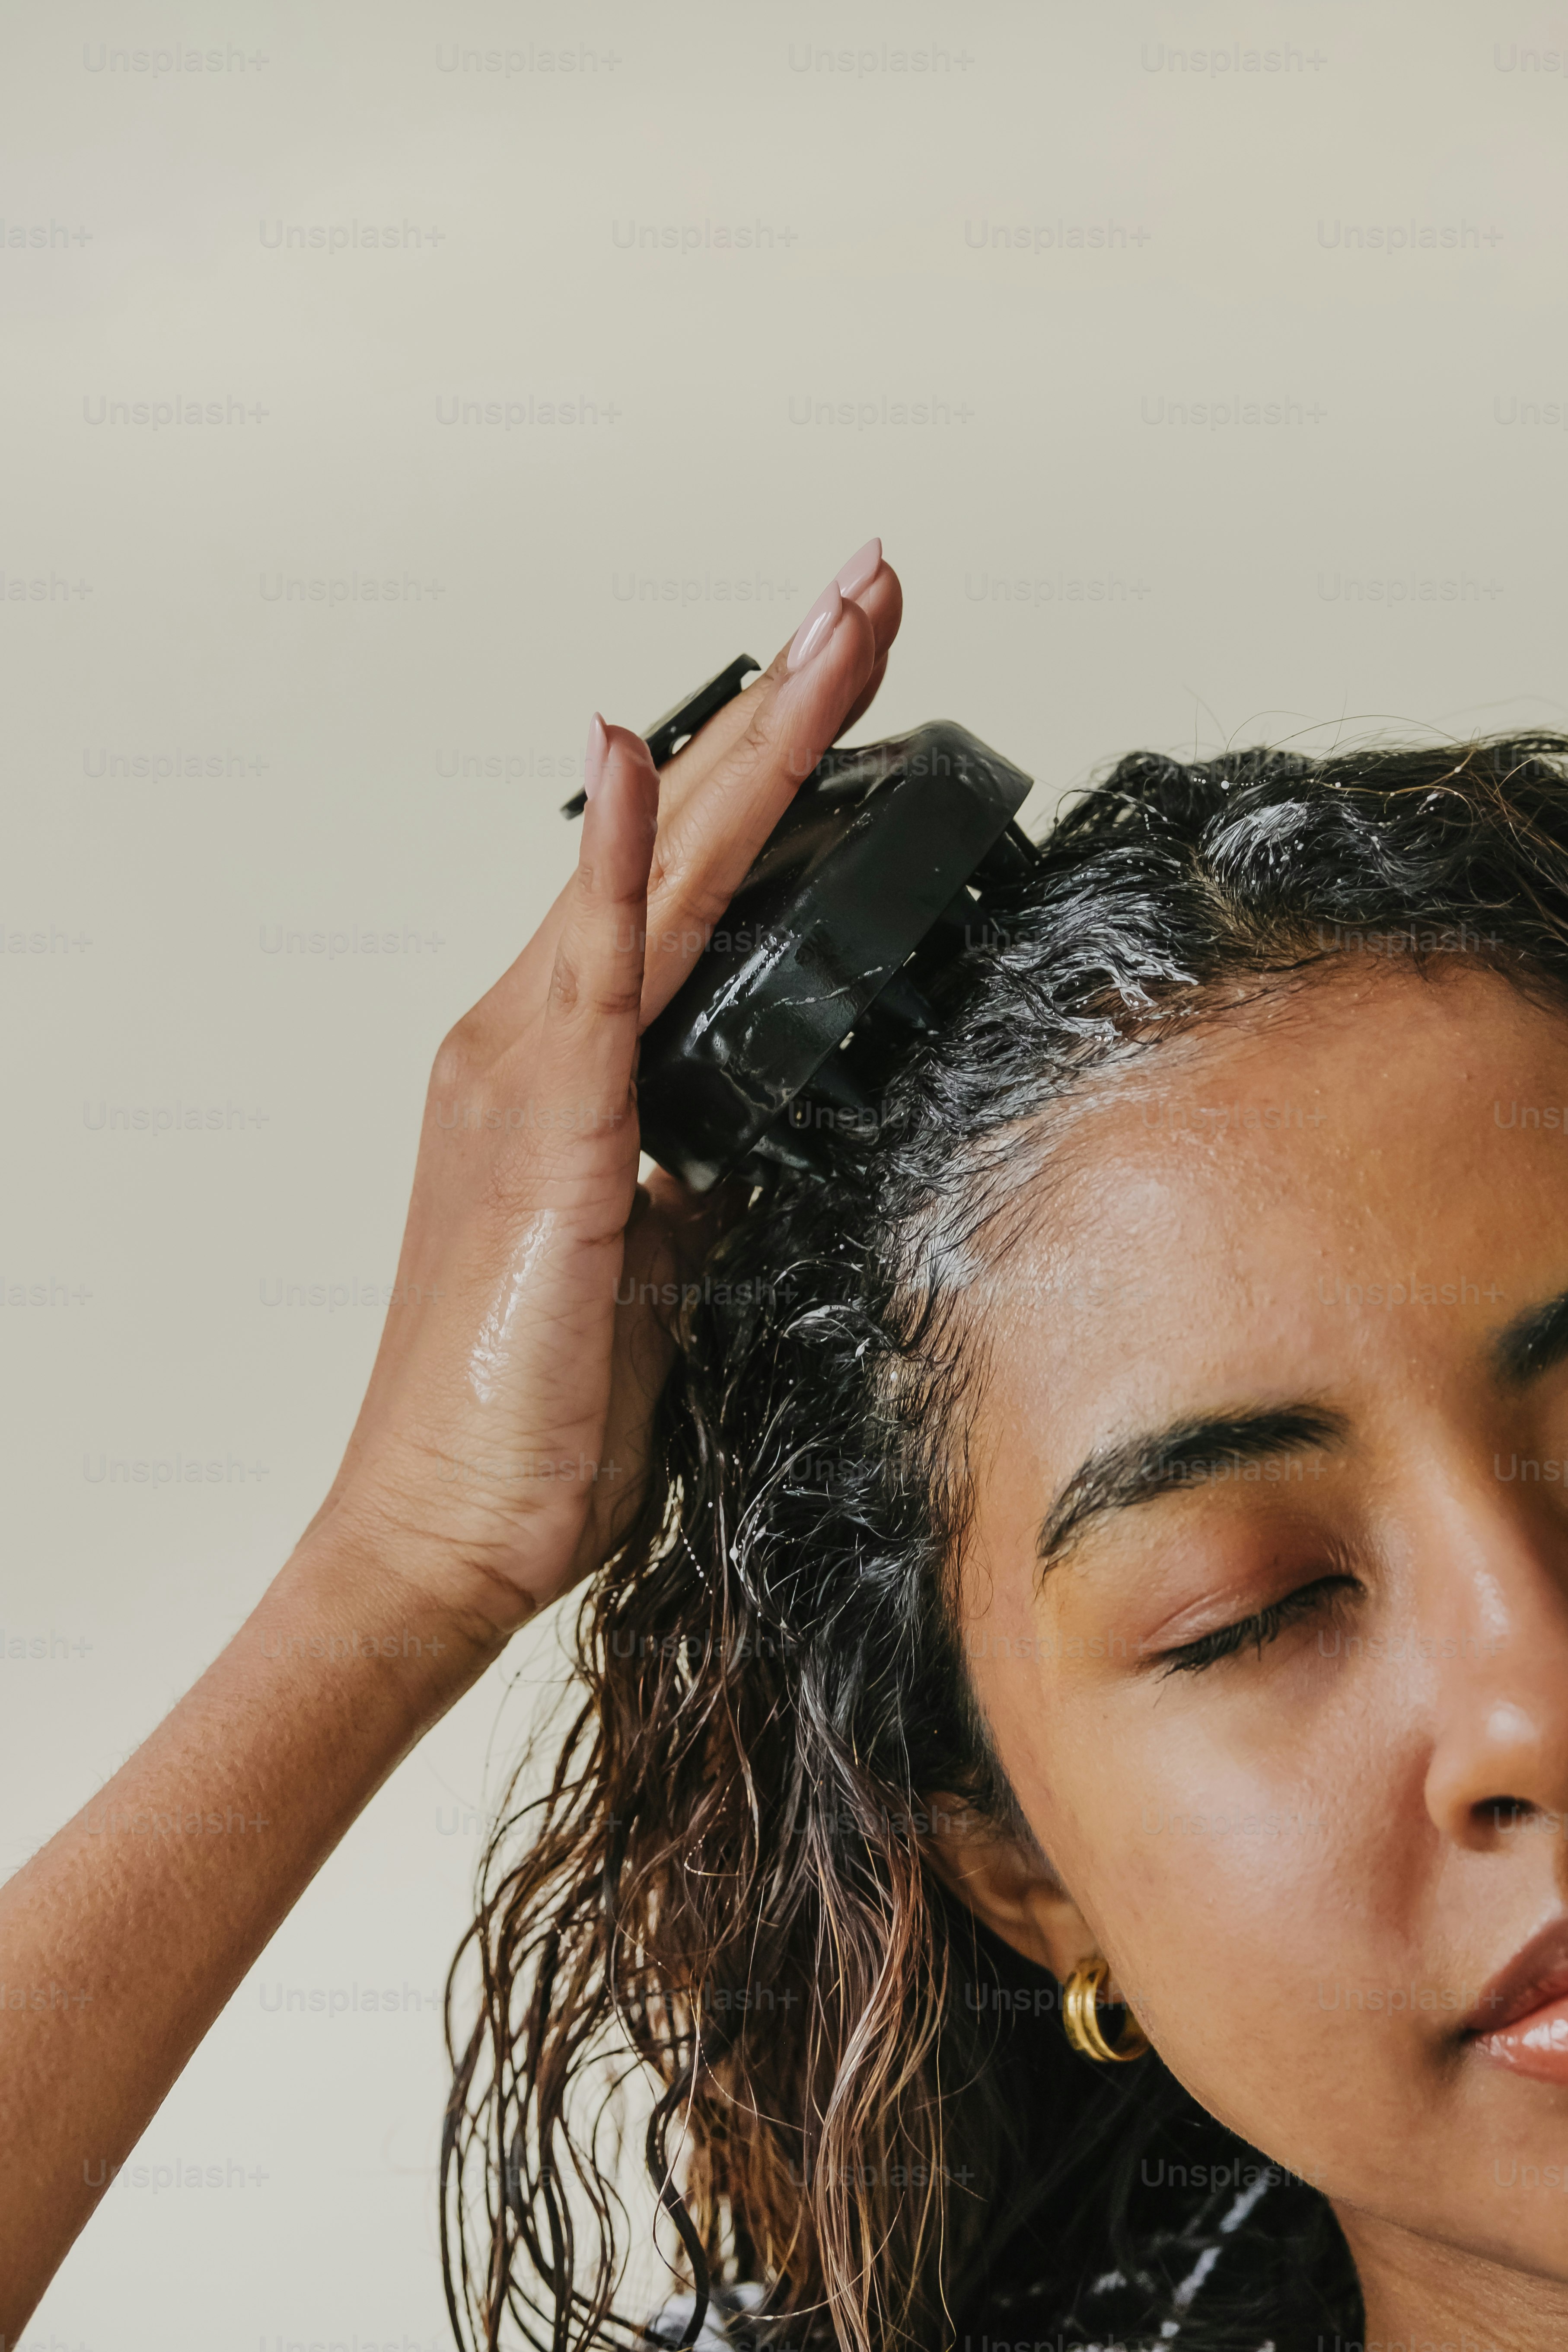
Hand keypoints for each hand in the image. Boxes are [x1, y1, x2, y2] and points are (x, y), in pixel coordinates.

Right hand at [298, 541, 902, 1642]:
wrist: (452, 1519)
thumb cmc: (545, 1404)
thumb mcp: (670, 1259)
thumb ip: (712, 1164)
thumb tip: (784, 1129)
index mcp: (575, 1064)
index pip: (692, 878)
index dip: (774, 768)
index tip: (856, 671)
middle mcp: (535, 1037)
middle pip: (681, 835)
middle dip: (787, 706)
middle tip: (871, 584)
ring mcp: (528, 1070)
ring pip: (660, 867)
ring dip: (756, 739)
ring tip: (842, 623)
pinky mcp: (541, 1128)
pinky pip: (589, 972)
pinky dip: (611, 862)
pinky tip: (633, 764)